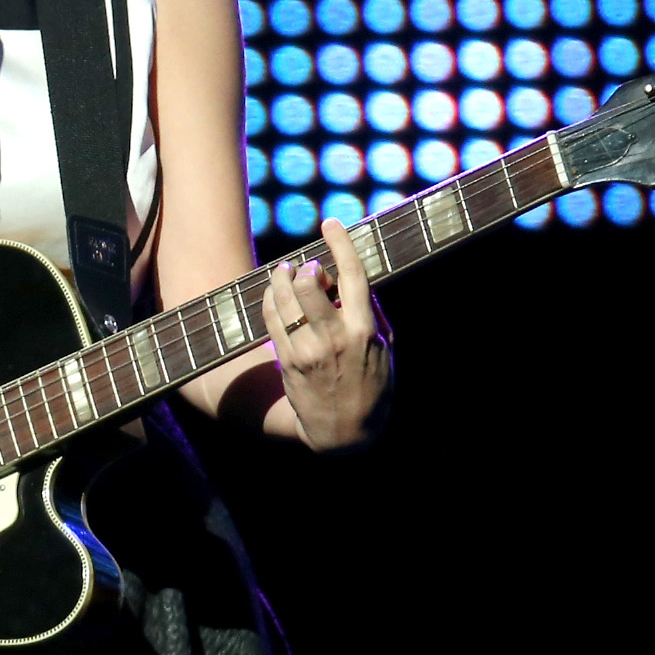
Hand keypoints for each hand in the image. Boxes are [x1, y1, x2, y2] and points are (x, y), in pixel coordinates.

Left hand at [262, 218, 392, 450]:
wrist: (346, 431)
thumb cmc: (371, 384)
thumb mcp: (384, 348)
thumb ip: (370, 312)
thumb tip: (353, 278)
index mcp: (363, 330)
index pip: (352, 276)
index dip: (340, 244)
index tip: (331, 223)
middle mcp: (333, 338)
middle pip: (309, 285)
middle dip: (305, 267)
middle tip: (306, 266)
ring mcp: (307, 350)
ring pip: (284, 299)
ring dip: (281, 277)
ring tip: (284, 271)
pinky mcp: (287, 360)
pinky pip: (272, 318)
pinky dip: (270, 299)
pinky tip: (275, 293)